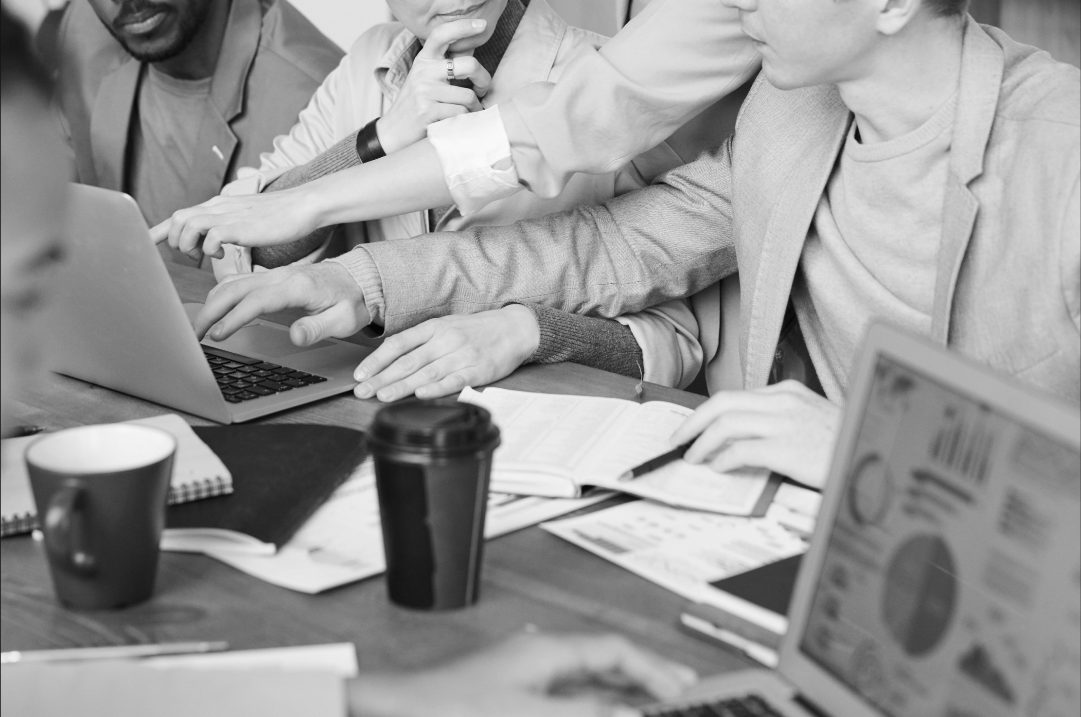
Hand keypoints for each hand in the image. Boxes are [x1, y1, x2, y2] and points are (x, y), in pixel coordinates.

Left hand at [150, 185, 321, 262]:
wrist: (303, 205)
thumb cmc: (280, 216)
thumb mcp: (247, 218)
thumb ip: (229, 225)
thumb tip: (218, 239)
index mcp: (218, 206)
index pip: (180, 215)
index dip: (158, 230)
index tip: (145, 242)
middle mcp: (218, 207)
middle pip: (176, 219)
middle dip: (175, 241)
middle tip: (193, 255)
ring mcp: (228, 215)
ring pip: (187, 225)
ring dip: (188, 245)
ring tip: (206, 255)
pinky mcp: (240, 226)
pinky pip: (210, 237)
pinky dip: (210, 249)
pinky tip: (225, 254)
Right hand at [193, 262, 369, 345]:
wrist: (361, 279)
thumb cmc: (352, 301)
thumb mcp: (344, 319)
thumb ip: (319, 328)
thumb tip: (295, 336)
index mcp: (297, 286)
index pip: (257, 300)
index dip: (234, 317)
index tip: (218, 335)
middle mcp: (281, 276)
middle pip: (234, 288)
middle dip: (210, 311)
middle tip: (194, 335)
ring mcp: (274, 275)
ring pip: (232, 283)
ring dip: (211, 303)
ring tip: (198, 327)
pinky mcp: (271, 278)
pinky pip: (238, 281)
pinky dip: (220, 295)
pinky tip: (213, 310)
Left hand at [348, 633, 696, 716]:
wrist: (398, 713)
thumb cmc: (451, 708)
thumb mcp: (530, 715)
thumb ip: (586, 713)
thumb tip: (632, 712)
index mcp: (546, 650)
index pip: (615, 650)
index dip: (653, 669)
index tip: (683, 691)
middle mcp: (537, 655)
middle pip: (604, 660)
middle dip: (642, 676)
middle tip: (679, 692)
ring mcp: (522, 674)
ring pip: (585, 678)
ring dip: (616, 691)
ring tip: (646, 703)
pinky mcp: (509, 694)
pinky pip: (563, 693)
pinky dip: (588, 701)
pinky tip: (596, 708)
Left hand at [353, 306, 538, 400]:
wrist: (514, 328)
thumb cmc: (477, 330)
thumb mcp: (446, 326)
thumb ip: (421, 341)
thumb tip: (390, 358)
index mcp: (434, 327)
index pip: (398, 343)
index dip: (376, 359)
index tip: (359, 374)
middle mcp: (445, 340)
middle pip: (407, 361)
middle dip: (381, 378)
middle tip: (362, 391)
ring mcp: (462, 355)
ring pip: (426, 373)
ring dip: (402, 386)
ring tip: (382, 397)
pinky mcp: (479, 370)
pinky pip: (454, 380)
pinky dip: (436, 389)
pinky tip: (421, 395)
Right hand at [376, 19, 492, 154]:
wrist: (393, 132)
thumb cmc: (415, 106)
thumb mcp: (424, 80)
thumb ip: (442, 69)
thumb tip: (474, 66)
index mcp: (424, 60)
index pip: (442, 34)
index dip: (463, 26)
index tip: (481, 25)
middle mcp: (424, 72)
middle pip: (469, 65)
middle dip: (484, 79)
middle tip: (482, 90)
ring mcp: (425, 92)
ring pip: (469, 96)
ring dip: (475, 108)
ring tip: (469, 113)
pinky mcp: (428, 111)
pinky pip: (461, 114)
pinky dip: (466, 120)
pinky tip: (460, 123)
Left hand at [670, 380, 840, 488]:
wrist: (875, 454)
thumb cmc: (844, 444)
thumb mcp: (810, 422)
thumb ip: (778, 423)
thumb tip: (741, 440)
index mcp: (787, 393)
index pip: (735, 397)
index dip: (707, 413)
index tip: (693, 428)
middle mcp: (783, 401)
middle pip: (722, 403)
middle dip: (693, 422)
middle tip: (677, 440)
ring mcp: (786, 423)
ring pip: (725, 424)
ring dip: (701, 442)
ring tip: (692, 457)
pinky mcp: (788, 447)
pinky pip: (741, 450)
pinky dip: (723, 459)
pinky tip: (719, 469)